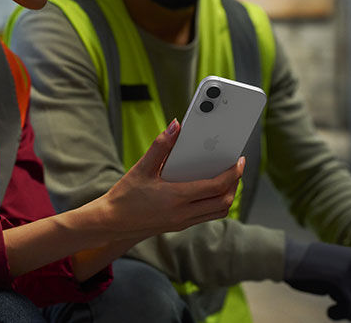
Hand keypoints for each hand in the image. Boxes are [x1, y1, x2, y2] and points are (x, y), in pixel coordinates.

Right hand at [101, 119, 244, 239]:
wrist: (111, 223)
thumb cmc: (125, 195)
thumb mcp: (141, 168)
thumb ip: (160, 146)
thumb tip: (176, 126)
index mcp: (176, 198)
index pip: (216, 187)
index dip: (232, 173)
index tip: (240, 161)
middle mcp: (183, 214)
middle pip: (223, 202)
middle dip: (235, 185)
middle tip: (236, 168)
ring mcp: (182, 222)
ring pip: (218, 212)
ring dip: (227, 196)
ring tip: (227, 178)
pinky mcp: (179, 226)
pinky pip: (206, 216)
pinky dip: (214, 203)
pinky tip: (208, 189)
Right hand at [284, 241, 350, 320]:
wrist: (285, 258)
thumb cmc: (304, 268)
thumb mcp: (332, 270)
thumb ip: (349, 279)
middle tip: (347, 315)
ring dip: (349, 314)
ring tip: (334, 312)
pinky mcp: (340, 280)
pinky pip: (349, 307)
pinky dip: (339, 315)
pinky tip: (328, 312)